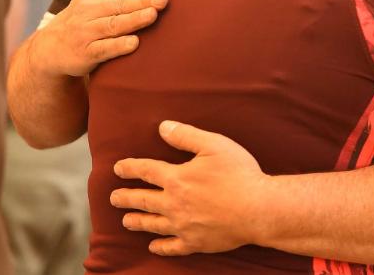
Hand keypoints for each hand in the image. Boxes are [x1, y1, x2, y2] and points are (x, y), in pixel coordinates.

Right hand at [29, 0, 167, 77]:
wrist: (54, 45)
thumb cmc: (84, 12)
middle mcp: (88, 9)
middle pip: (120, 4)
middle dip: (142, 1)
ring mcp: (86, 31)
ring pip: (112, 25)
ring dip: (133, 20)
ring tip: (152, 15)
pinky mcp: (85, 53)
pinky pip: (103, 49)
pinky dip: (118, 46)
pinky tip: (135, 43)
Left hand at [111, 121, 270, 255]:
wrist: (259, 209)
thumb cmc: (239, 174)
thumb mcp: (214, 145)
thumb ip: (186, 135)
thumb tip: (163, 126)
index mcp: (176, 178)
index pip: (145, 170)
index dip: (129, 168)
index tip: (117, 168)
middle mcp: (174, 204)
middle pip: (142, 200)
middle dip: (125, 198)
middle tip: (114, 198)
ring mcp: (183, 226)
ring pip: (152, 224)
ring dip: (137, 221)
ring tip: (126, 220)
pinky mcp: (196, 242)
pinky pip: (172, 247)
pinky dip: (160, 247)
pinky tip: (153, 246)